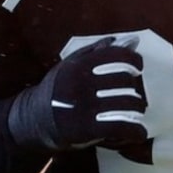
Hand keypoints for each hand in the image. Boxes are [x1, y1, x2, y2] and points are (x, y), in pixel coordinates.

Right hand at [8, 36, 146, 149]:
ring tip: (135, 111)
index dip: (134, 60)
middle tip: (134, 94)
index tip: (138, 67)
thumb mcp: (71, 63)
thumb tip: (132, 40)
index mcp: (79, 64)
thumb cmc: (57, 88)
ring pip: (127, 103)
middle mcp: (82, 83)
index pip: (117, 55)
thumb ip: (100, 50)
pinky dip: (135, 131)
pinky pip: (121, 127)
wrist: (34, 119)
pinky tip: (137, 132)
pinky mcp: (87, 128)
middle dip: (135, 87)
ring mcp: (84, 106)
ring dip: (137, 108)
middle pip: (125, 80)